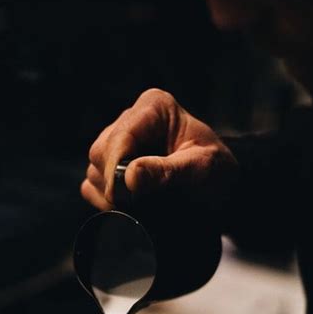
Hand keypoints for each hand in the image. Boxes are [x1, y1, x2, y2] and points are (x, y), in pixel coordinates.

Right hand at [81, 88, 237, 210]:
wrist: (220, 192)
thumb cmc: (217, 174)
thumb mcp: (202, 170)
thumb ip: (167, 172)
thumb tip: (129, 177)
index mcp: (154, 108)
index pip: (121, 136)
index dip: (116, 167)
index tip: (121, 195)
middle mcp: (132, 120)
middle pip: (100, 151)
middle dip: (114, 181)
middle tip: (137, 203)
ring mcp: (119, 144)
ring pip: (93, 168)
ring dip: (111, 192)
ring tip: (140, 203)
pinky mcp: (112, 167)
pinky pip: (91, 184)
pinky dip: (104, 199)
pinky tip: (128, 205)